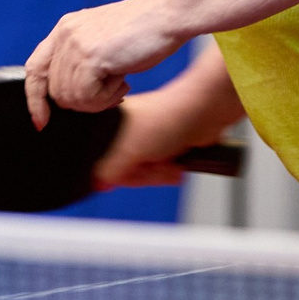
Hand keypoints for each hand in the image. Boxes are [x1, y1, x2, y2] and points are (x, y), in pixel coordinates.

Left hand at [22, 0, 188, 128]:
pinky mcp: (90, 56)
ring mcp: (76, 44)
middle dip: (84, 102)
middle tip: (112, 90)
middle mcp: (65, 34)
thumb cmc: (145, 32)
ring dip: (99, 101)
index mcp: (65, 28)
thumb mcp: (103, 43)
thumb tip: (68, 97)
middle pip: (56, 91)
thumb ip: (82, 60)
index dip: (35, 98)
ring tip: (120, 83)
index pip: (35, 69)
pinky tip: (123, 81)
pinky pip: (86, 97)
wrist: (169, 14)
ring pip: (71, 98)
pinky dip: (106, 99)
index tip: (41, 121)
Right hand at [93, 89, 226, 189]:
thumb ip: (109, 170)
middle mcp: (126, 131)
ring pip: (144, 172)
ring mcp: (146, 140)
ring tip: (165, 160)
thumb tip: (97, 183)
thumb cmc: (165, 118)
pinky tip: (174, 163)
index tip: (126, 169)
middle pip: (125, 169)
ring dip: (158, 173)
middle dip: (143, 172)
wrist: (201, 116)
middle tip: (149, 162)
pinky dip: (168, 171)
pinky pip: (159, 170)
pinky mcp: (163, 147)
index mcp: (110, 123)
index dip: (116, 171)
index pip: (102, 161)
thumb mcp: (127, 150)